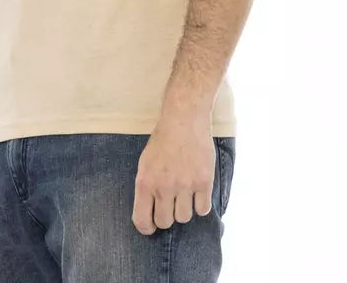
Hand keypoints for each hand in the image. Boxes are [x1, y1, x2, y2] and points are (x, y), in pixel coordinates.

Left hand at [132, 112, 215, 233]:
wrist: (184, 119)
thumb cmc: (162, 140)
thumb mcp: (145, 162)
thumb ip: (147, 188)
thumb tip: (150, 213)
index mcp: (145, 182)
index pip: (142, 220)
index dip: (147, 228)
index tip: (151, 226)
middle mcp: (164, 187)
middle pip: (166, 222)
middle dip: (167, 216)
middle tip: (170, 204)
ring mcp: (185, 185)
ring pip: (185, 218)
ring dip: (184, 209)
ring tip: (184, 192)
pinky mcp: (204, 182)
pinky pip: (203, 210)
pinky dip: (200, 204)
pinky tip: (197, 192)